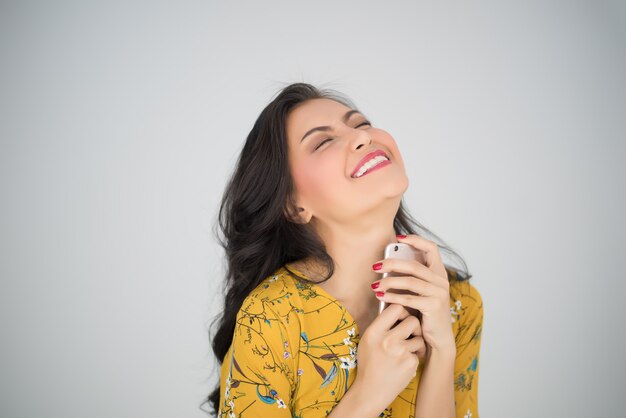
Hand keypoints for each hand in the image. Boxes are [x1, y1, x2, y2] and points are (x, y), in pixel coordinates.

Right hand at [352, 304, 426, 412]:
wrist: (371, 391)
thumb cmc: (369, 363)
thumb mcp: (367, 340)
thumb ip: (380, 324)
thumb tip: (397, 307)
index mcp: (374, 332)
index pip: (395, 308)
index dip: (401, 310)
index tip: (401, 316)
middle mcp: (387, 340)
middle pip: (412, 320)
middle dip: (413, 326)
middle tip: (408, 333)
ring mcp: (400, 352)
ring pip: (419, 337)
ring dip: (416, 342)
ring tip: (406, 350)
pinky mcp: (410, 363)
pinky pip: (419, 352)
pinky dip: (414, 357)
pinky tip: (404, 363)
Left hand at [370, 234, 455, 352]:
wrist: (438, 339)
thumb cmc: (425, 314)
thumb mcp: (420, 293)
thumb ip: (411, 278)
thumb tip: (386, 265)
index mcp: (439, 273)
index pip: (432, 248)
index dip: (416, 240)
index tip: (398, 238)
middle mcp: (441, 281)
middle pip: (414, 264)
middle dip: (392, 263)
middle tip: (375, 266)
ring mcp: (439, 293)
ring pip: (410, 281)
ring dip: (389, 281)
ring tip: (375, 285)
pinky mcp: (434, 306)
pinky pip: (409, 298)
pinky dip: (392, 296)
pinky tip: (380, 296)